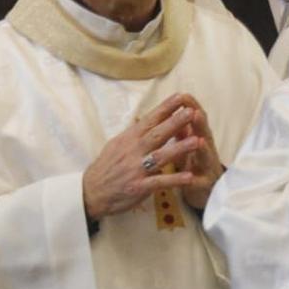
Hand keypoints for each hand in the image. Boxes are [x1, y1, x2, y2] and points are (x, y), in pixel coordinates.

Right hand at [81, 94, 204, 219]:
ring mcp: (136, 169)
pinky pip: (159, 182)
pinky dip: (174, 180)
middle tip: (191, 111)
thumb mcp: (116, 145)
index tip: (181, 97)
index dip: (165, 108)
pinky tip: (189, 176)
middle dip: (175, 123)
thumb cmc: (106, 167)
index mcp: (129, 139)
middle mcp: (133, 151)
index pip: (150, 120)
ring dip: (179, 148)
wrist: (91, 192)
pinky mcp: (138, 187)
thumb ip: (134, 134)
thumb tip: (146, 120)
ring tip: (197, 141)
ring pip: (160, 156)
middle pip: (157, 134)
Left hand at [163, 93, 224, 210]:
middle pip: (203, 135)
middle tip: (195, 112)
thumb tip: (173, 109)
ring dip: (202, 149)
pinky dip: (194, 180)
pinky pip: (198, 183)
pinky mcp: (204, 186)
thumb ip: (180, 129)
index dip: (190, 108)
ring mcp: (206, 168)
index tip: (183, 95)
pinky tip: (190, 177)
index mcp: (196, 139)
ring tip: (199, 140)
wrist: (202, 192)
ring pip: (205, 158)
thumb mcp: (185, 145)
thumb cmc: (192, 164)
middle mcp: (205, 151)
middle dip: (199, 124)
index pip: (194, 121)